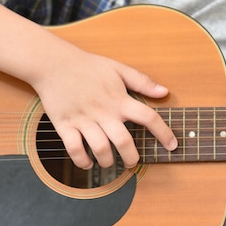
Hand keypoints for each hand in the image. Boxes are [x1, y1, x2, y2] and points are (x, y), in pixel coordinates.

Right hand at [31, 49, 177, 169]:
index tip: (172, 145)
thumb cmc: (87, 66)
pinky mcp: (64, 125)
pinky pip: (73, 149)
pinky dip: (82, 160)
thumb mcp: (118, 68)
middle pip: (124, 141)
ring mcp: (83, 119)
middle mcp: (103, 111)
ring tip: (109, 162)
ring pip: (100, 148)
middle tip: (133, 162)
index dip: (163, 133)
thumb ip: (142, 81)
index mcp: (119, 99)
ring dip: (108, 161)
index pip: (148, 117)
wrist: (53, 63)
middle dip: (132, 158)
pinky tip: (87, 162)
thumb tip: (164, 92)